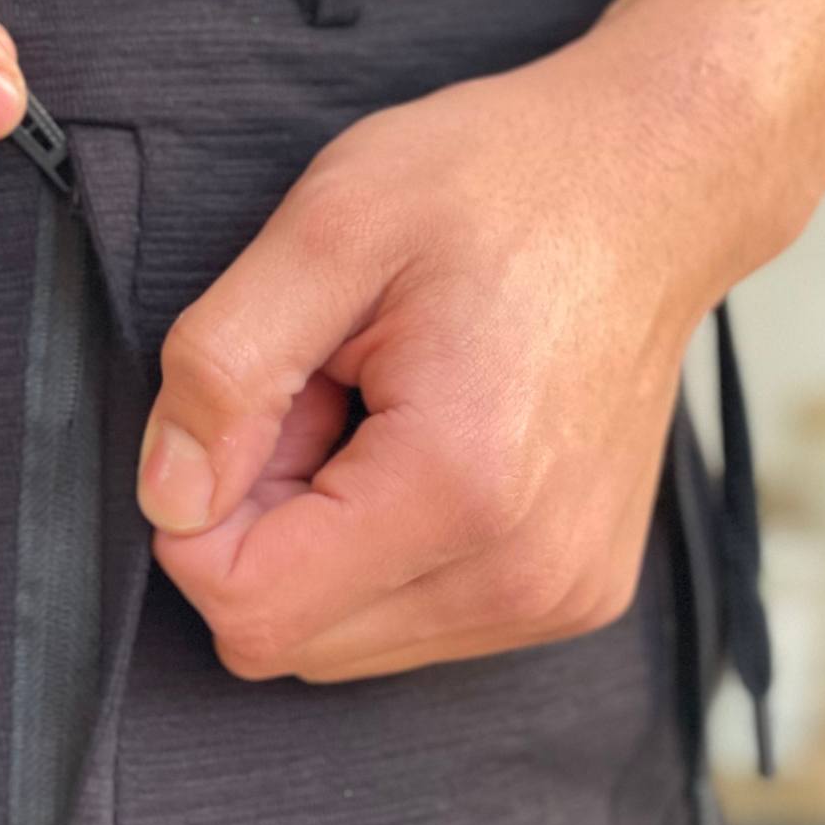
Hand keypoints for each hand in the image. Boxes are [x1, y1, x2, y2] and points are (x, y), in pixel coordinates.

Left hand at [134, 19, 795, 682]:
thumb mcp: (330, 226)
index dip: (203, 516)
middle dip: (265, 528)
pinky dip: (381, 550)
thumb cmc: (499, 183)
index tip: (260, 408)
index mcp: (459, 489)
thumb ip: (223, 368)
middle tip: (324, 399)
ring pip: (341, 642)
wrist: (657, 181)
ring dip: (320, 541)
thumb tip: (168, 500)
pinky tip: (426, 446)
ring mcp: (557, 599)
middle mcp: (522, 575)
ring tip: (381, 414)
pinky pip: (409, 626)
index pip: (247, 608)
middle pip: (288, 640)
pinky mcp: (572, 598)